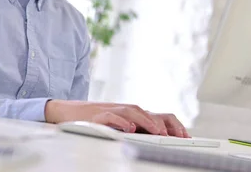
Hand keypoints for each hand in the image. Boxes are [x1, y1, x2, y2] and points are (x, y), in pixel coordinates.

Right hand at [44, 100, 189, 137]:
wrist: (66, 112)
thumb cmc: (94, 121)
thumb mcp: (119, 126)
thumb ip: (136, 130)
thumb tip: (160, 139)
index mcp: (132, 114)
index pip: (158, 115)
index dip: (173, 125)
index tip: (185, 137)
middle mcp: (124, 110)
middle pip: (148, 112)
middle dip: (164, 124)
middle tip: (175, 136)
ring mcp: (111, 110)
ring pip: (133, 112)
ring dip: (147, 122)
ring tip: (158, 132)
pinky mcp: (96, 115)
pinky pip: (111, 116)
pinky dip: (121, 122)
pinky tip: (130, 128)